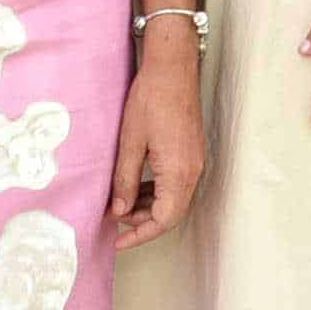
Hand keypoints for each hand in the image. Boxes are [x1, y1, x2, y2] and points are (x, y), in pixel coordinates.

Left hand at [110, 25, 205, 249]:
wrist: (173, 67)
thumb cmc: (150, 99)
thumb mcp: (130, 142)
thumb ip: (126, 180)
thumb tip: (120, 211)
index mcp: (179, 172)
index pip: (164, 220)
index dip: (140, 235)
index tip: (118, 242)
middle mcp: (193, 171)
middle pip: (172, 213)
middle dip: (143, 223)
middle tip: (114, 221)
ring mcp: (195, 161)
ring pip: (175, 199)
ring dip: (150, 207)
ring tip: (121, 205)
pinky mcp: (192, 152)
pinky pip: (178, 183)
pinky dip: (158, 192)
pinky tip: (137, 187)